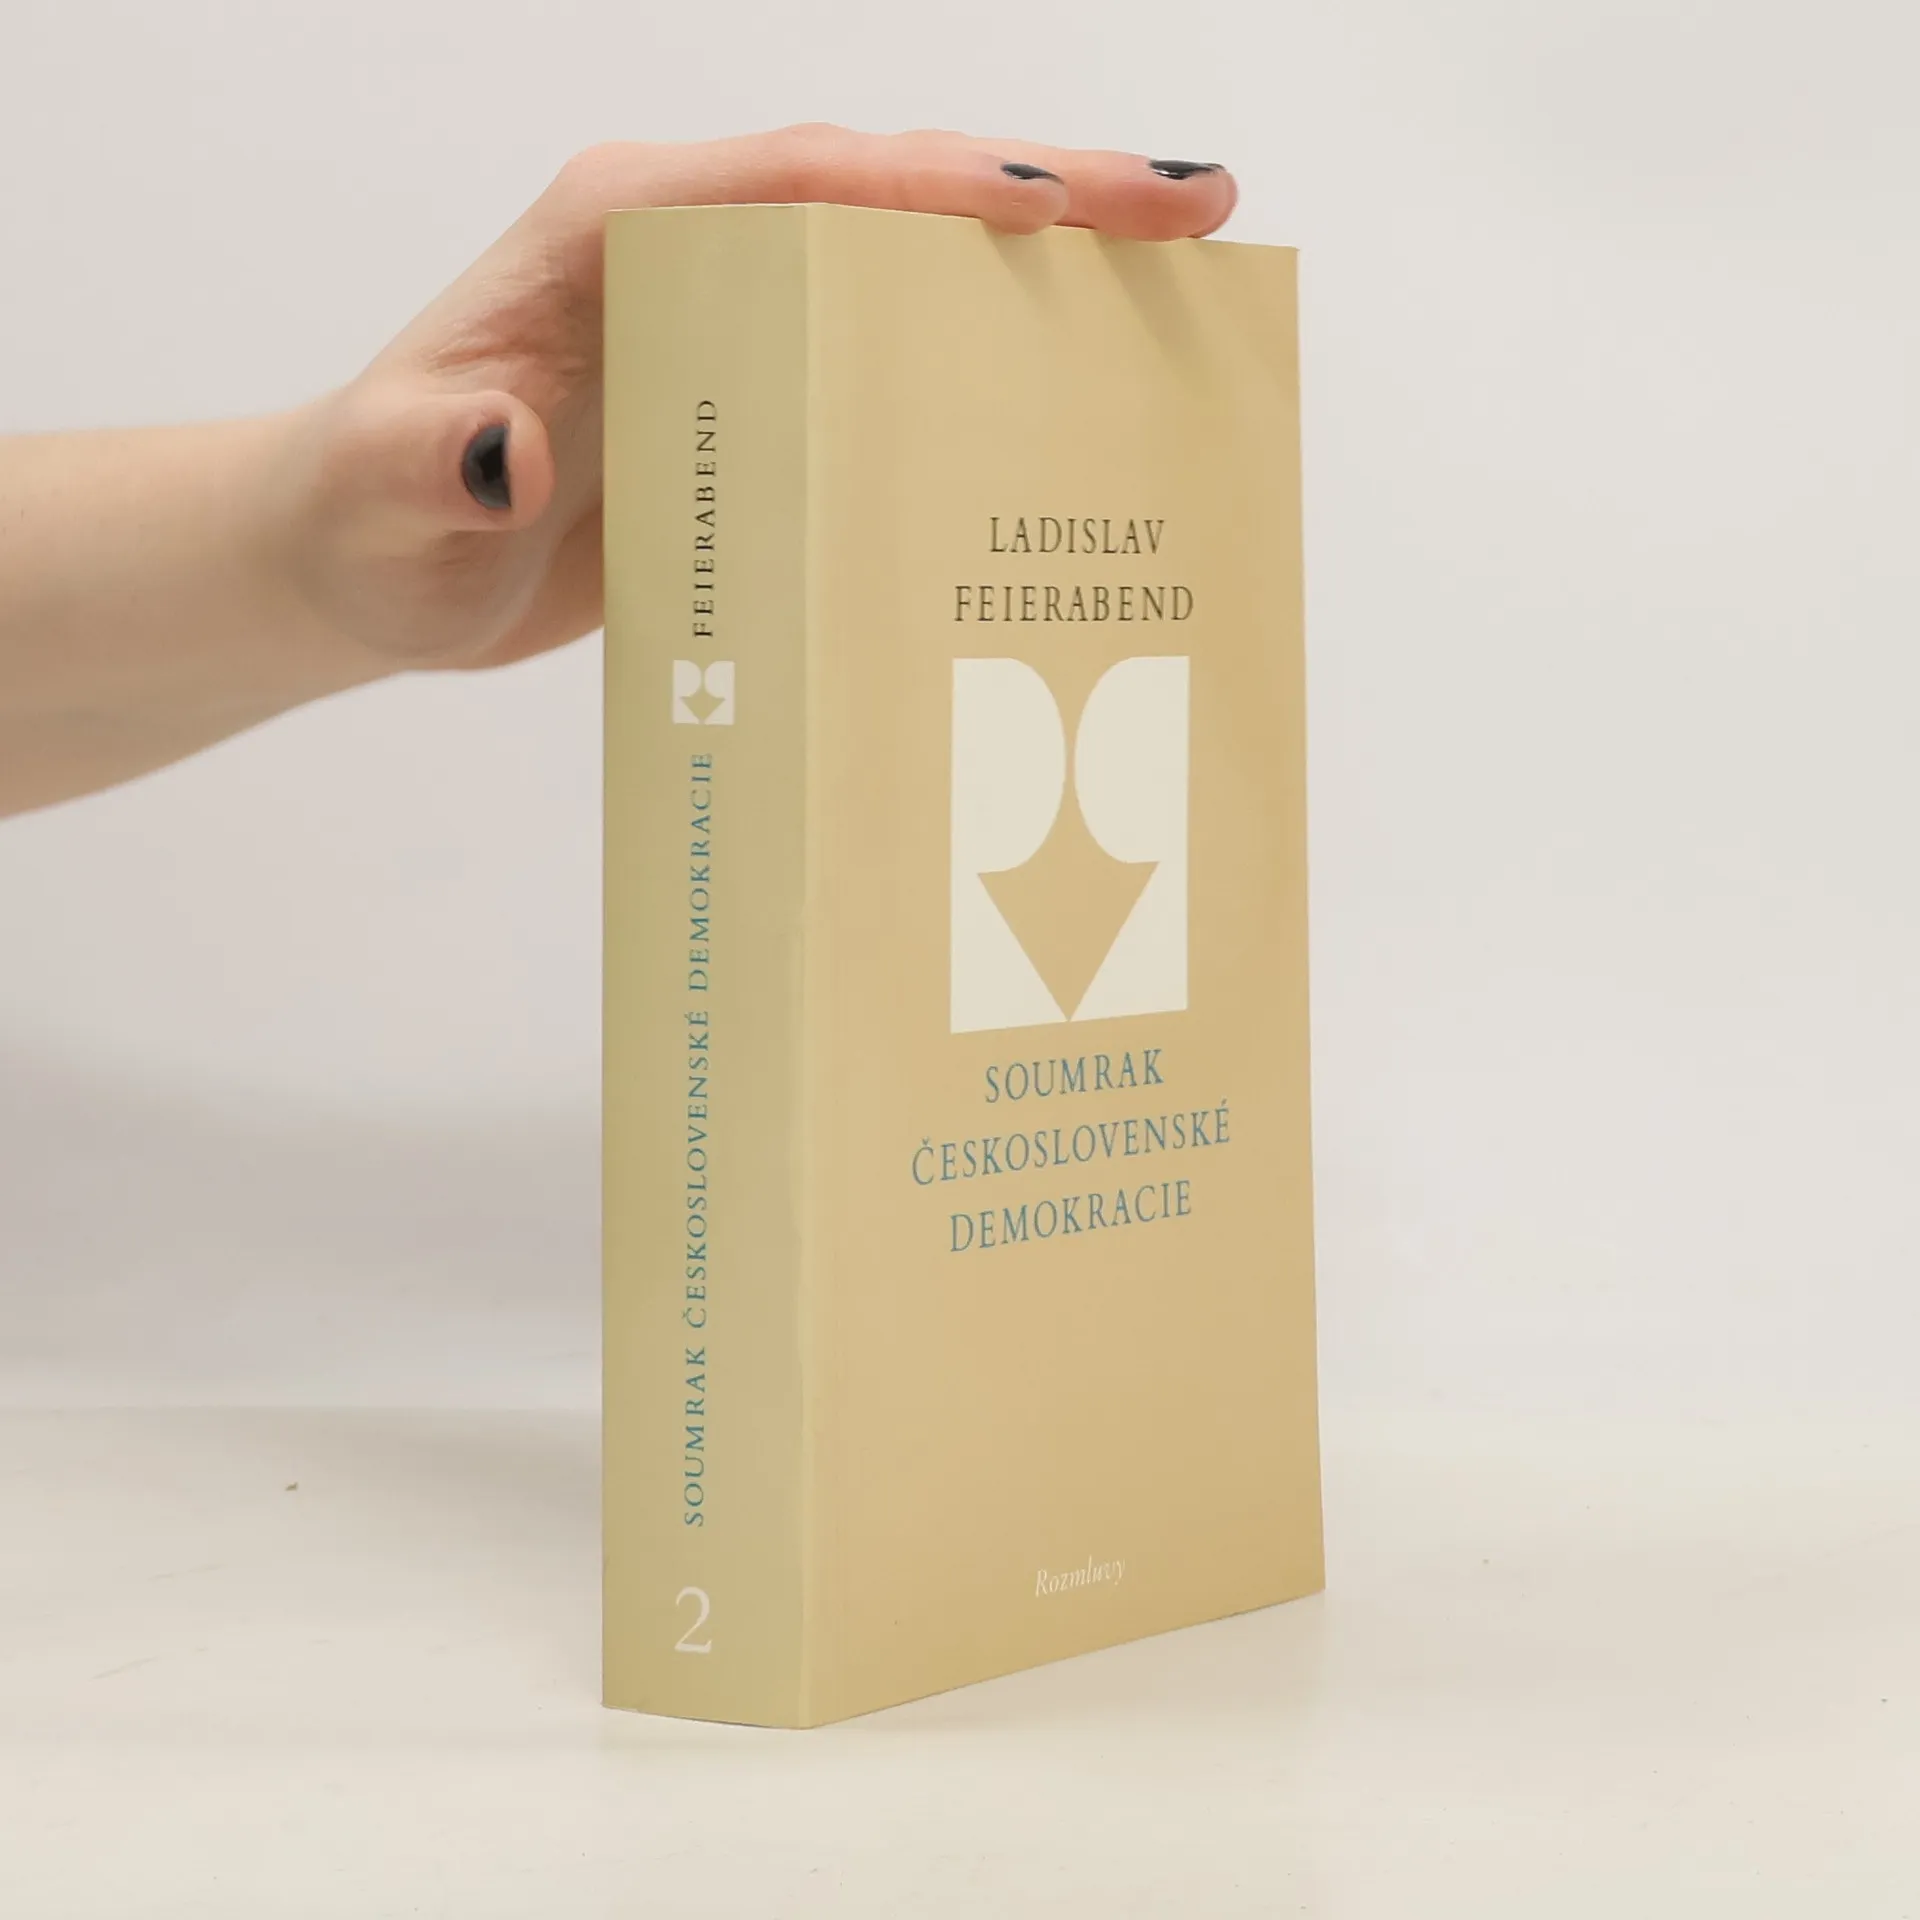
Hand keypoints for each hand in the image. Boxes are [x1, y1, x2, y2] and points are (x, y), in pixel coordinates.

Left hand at [282, 126, 1238, 675]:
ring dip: (1047, 257)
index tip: (1060, 203)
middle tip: (1197, 211)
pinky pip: (890, 340)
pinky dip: (987, 343)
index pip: (799, 178)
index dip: (936, 187)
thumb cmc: (374, 520)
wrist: (371, 559)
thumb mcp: (388, 496)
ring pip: (909, 254)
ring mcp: (729, 307)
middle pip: (891, 190)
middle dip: (1050, 191)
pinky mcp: (752, 383)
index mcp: (614, 228)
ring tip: (1181, 270)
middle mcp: (687, 243)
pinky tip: (1074, 377)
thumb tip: (505, 449)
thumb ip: (434, 461)